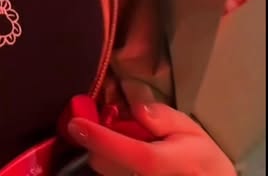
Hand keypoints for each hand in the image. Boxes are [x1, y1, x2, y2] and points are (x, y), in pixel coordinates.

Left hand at [68, 103, 235, 175]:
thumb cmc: (202, 160)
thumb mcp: (191, 130)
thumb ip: (164, 117)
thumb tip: (137, 108)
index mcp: (163, 163)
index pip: (131, 152)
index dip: (100, 137)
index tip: (77, 123)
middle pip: (104, 163)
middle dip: (98, 143)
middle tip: (110, 127)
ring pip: (104, 170)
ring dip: (104, 154)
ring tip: (127, 144)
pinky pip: (112, 174)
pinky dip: (112, 164)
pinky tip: (127, 159)